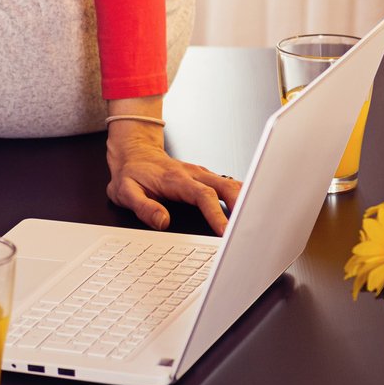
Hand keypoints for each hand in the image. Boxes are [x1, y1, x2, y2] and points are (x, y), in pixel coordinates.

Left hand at [105, 118, 239, 233]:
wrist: (134, 153)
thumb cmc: (131, 174)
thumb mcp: (125, 192)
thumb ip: (143, 207)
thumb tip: (162, 222)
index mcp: (176, 179)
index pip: (203, 196)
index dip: (216, 214)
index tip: (225, 231)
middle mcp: (193, 174)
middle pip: (225, 187)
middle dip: (241, 205)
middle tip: (251, 226)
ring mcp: (201, 175)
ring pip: (230, 184)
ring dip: (246, 199)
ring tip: (257, 218)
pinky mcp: (205, 178)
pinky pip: (227, 185)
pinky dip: (241, 195)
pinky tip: (250, 206)